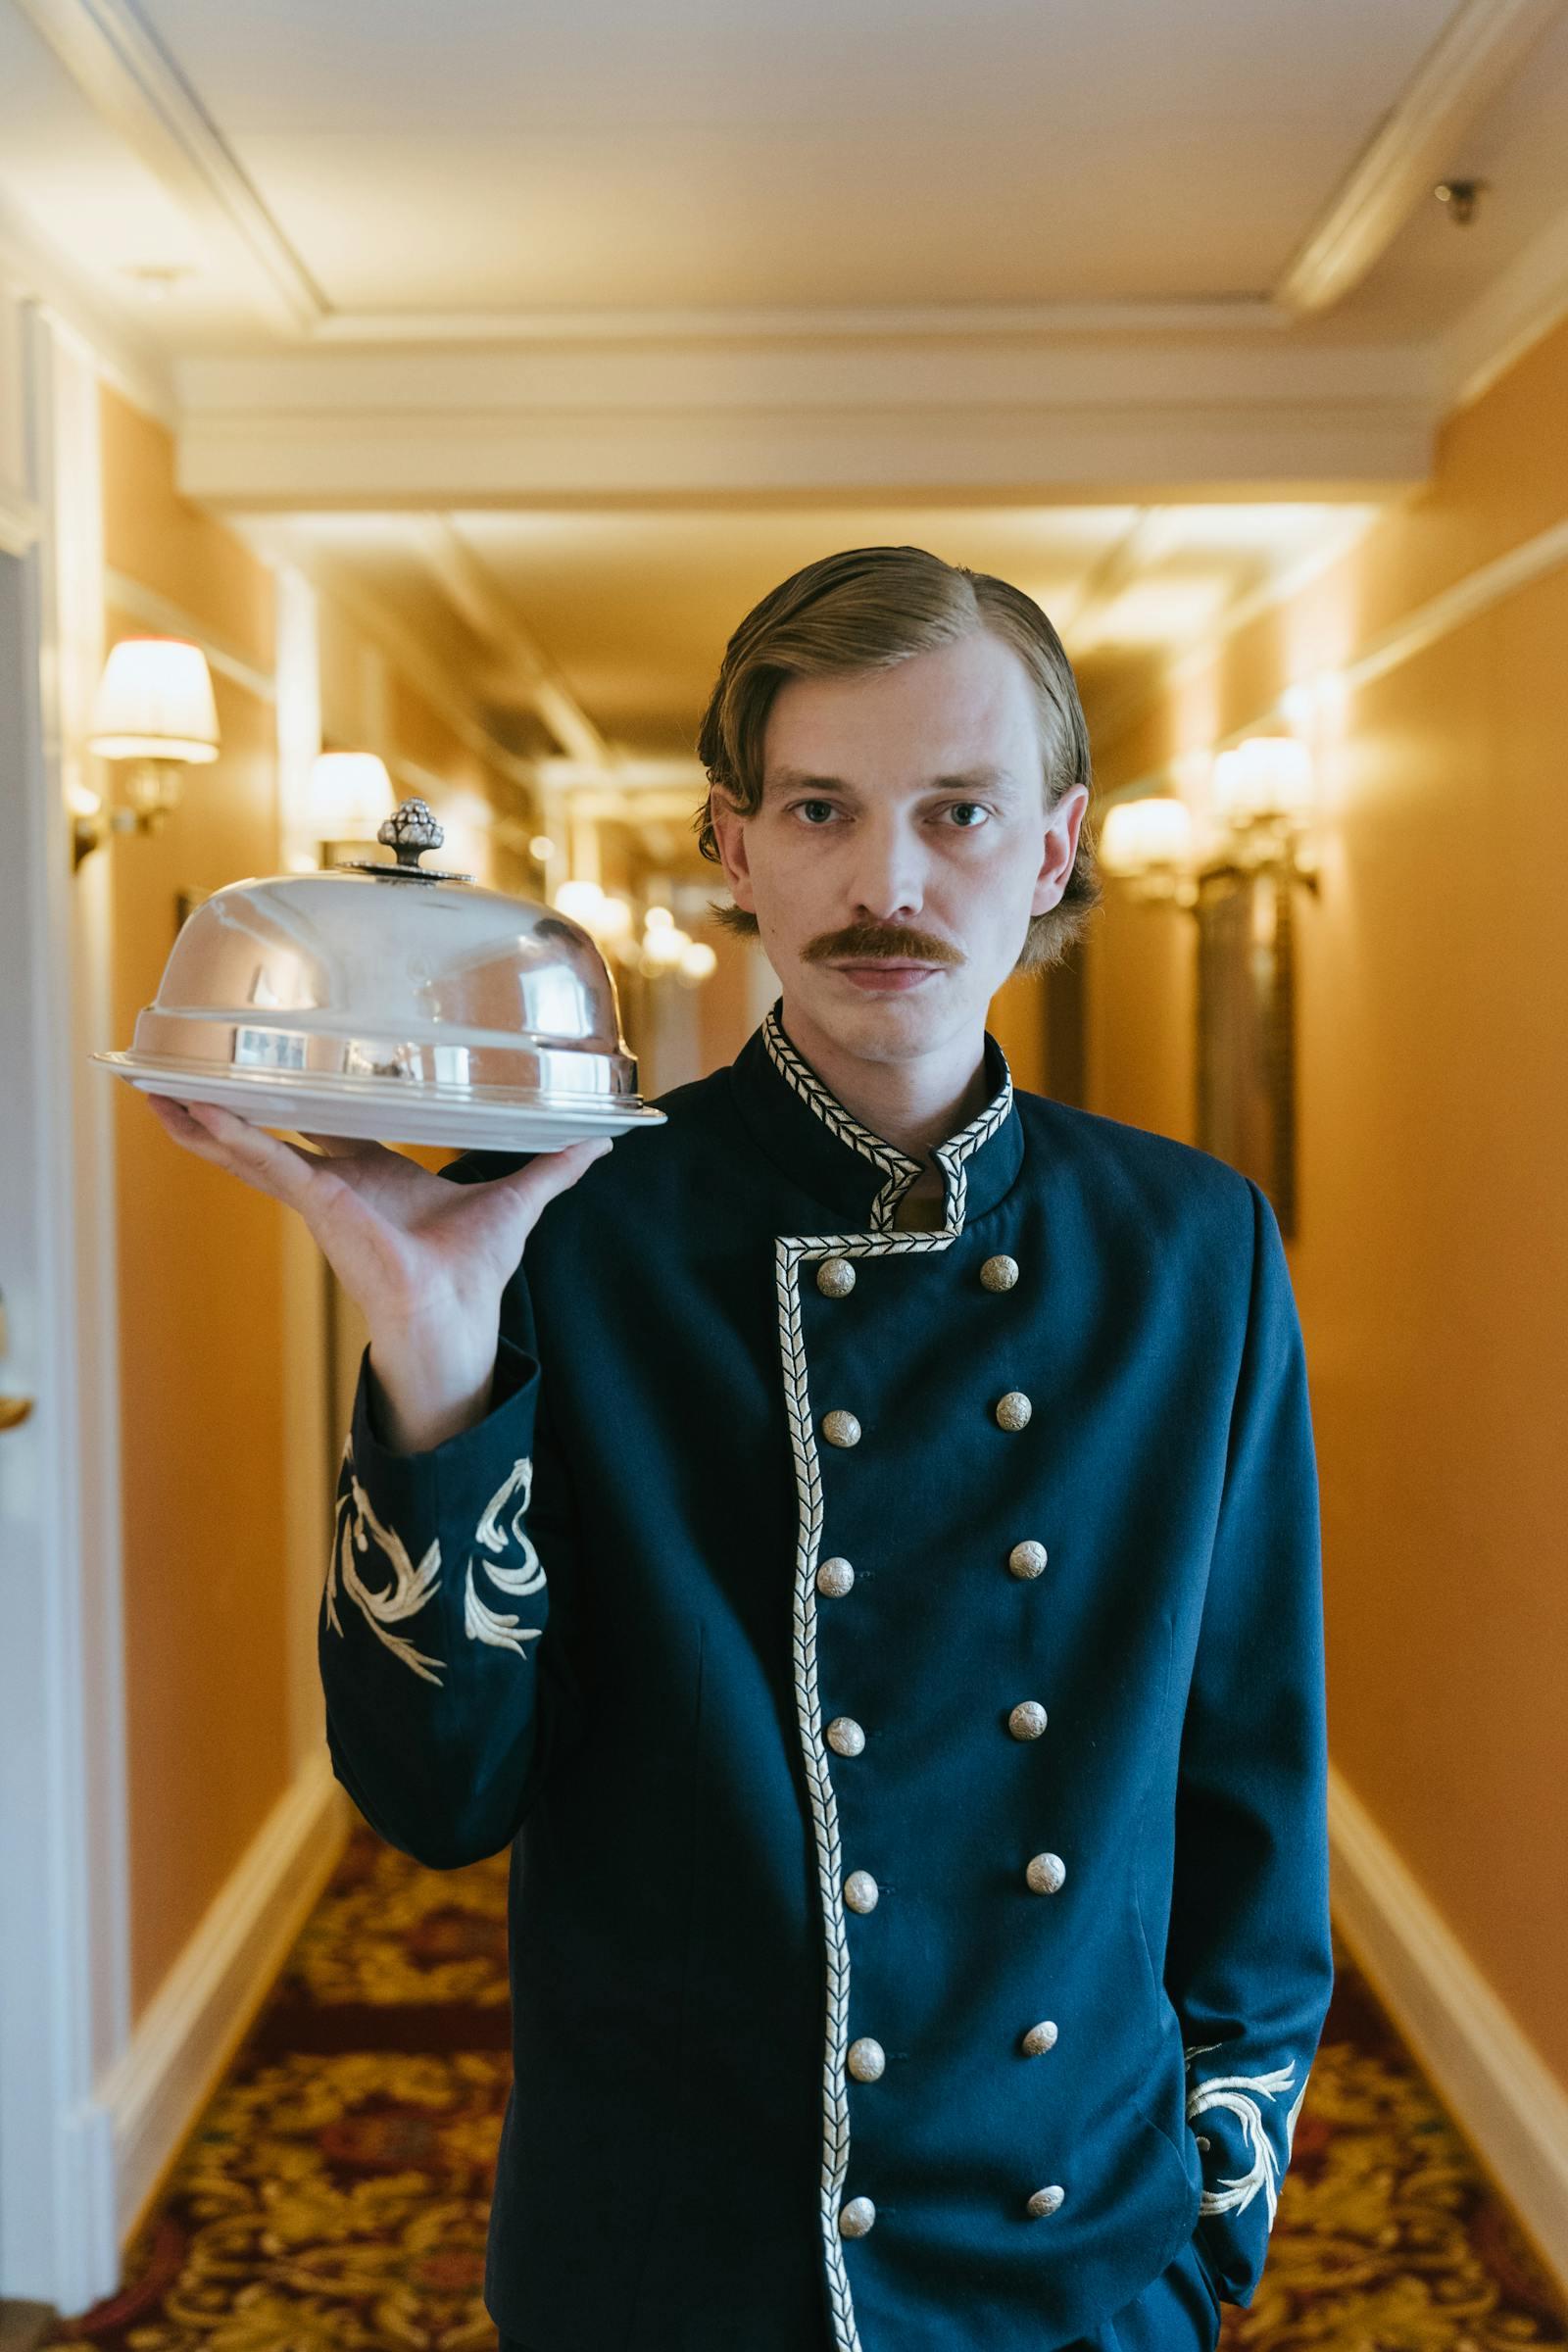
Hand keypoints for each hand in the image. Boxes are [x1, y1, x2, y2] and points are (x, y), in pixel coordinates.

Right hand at [144, 1093, 610, 1448]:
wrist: (457, 1315)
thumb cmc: (473, 1269)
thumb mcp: (517, 1198)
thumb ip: (554, 1165)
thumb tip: (602, 1138)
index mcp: (369, 1173)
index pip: (321, 1124)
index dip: (293, 1097)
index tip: (264, 1067)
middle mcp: (334, 1182)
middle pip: (266, 1134)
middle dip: (220, 1108)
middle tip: (168, 1076)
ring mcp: (319, 1193)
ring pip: (250, 1148)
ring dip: (204, 1121)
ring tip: (154, 1090)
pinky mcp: (319, 1204)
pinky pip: (269, 1164)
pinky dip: (236, 1138)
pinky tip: (201, 1113)